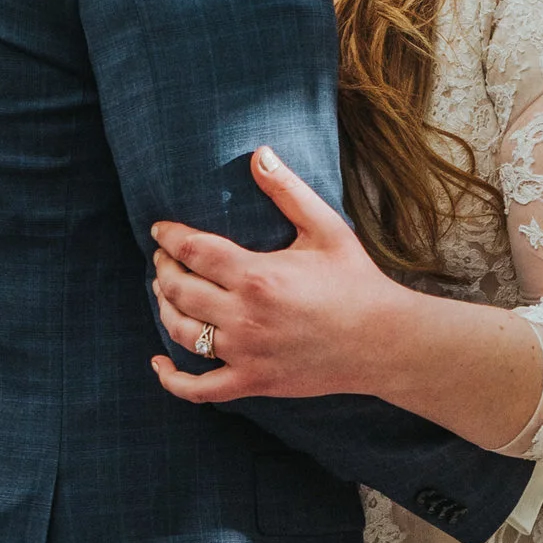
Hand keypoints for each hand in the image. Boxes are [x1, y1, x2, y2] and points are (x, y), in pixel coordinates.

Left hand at [150, 148, 396, 401]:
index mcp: (258, 275)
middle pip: (179, 289)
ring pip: (182, 333)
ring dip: (164, 309)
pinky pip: (199, 389)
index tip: (160, 230)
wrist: (384, 341)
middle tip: (163, 258)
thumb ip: (287, 190)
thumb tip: (259, 153)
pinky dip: (172, 379)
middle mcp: (245, 316)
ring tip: (165, 292)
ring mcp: (246, 353)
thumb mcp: (326, 228)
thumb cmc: (356, 281)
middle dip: (164, 269)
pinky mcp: (253, 382)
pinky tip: (158, 363)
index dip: (169, 237)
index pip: (193, 251)